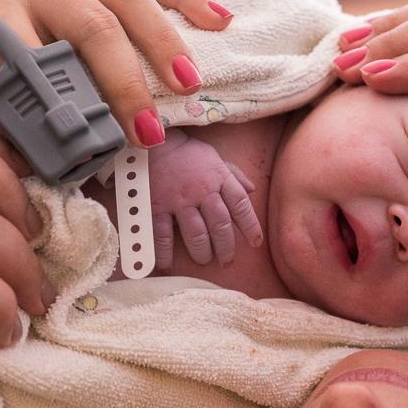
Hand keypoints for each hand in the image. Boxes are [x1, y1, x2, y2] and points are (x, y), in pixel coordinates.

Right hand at [149, 129, 261, 270]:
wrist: (152, 142)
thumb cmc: (186, 153)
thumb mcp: (214, 158)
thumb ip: (234, 175)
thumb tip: (252, 190)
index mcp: (219, 178)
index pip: (241, 205)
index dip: (251, 226)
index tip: (255, 242)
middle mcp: (202, 191)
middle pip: (220, 225)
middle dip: (226, 247)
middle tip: (226, 260)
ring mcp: (179, 200)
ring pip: (196, 233)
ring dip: (202, 252)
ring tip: (204, 260)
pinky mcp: (157, 206)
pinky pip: (163, 235)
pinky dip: (165, 253)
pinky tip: (167, 265)